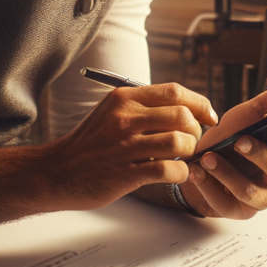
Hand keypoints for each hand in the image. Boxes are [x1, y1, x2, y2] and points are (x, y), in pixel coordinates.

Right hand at [42, 82, 217, 208]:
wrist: (56, 172)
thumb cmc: (89, 144)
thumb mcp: (111, 112)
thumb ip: (143, 107)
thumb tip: (186, 108)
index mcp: (124, 99)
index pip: (176, 91)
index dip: (201, 103)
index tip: (210, 117)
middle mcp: (125, 118)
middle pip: (182, 115)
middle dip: (196, 131)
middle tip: (191, 142)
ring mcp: (125, 146)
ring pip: (178, 142)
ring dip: (188, 152)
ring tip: (181, 158)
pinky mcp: (125, 173)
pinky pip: (168, 170)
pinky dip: (180, 173)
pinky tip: (175, 174)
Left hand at [183, 80, 266, 218]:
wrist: (200, 161)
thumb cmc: (230, 136)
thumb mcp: (248, 114)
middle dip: (258, 154)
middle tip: (239, 141)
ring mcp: (261, 195)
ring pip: (251, 191)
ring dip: (227, 173)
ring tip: (207, 158)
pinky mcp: (241, 210)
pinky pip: (228, 203)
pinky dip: (210, 186)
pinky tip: (197, 172)